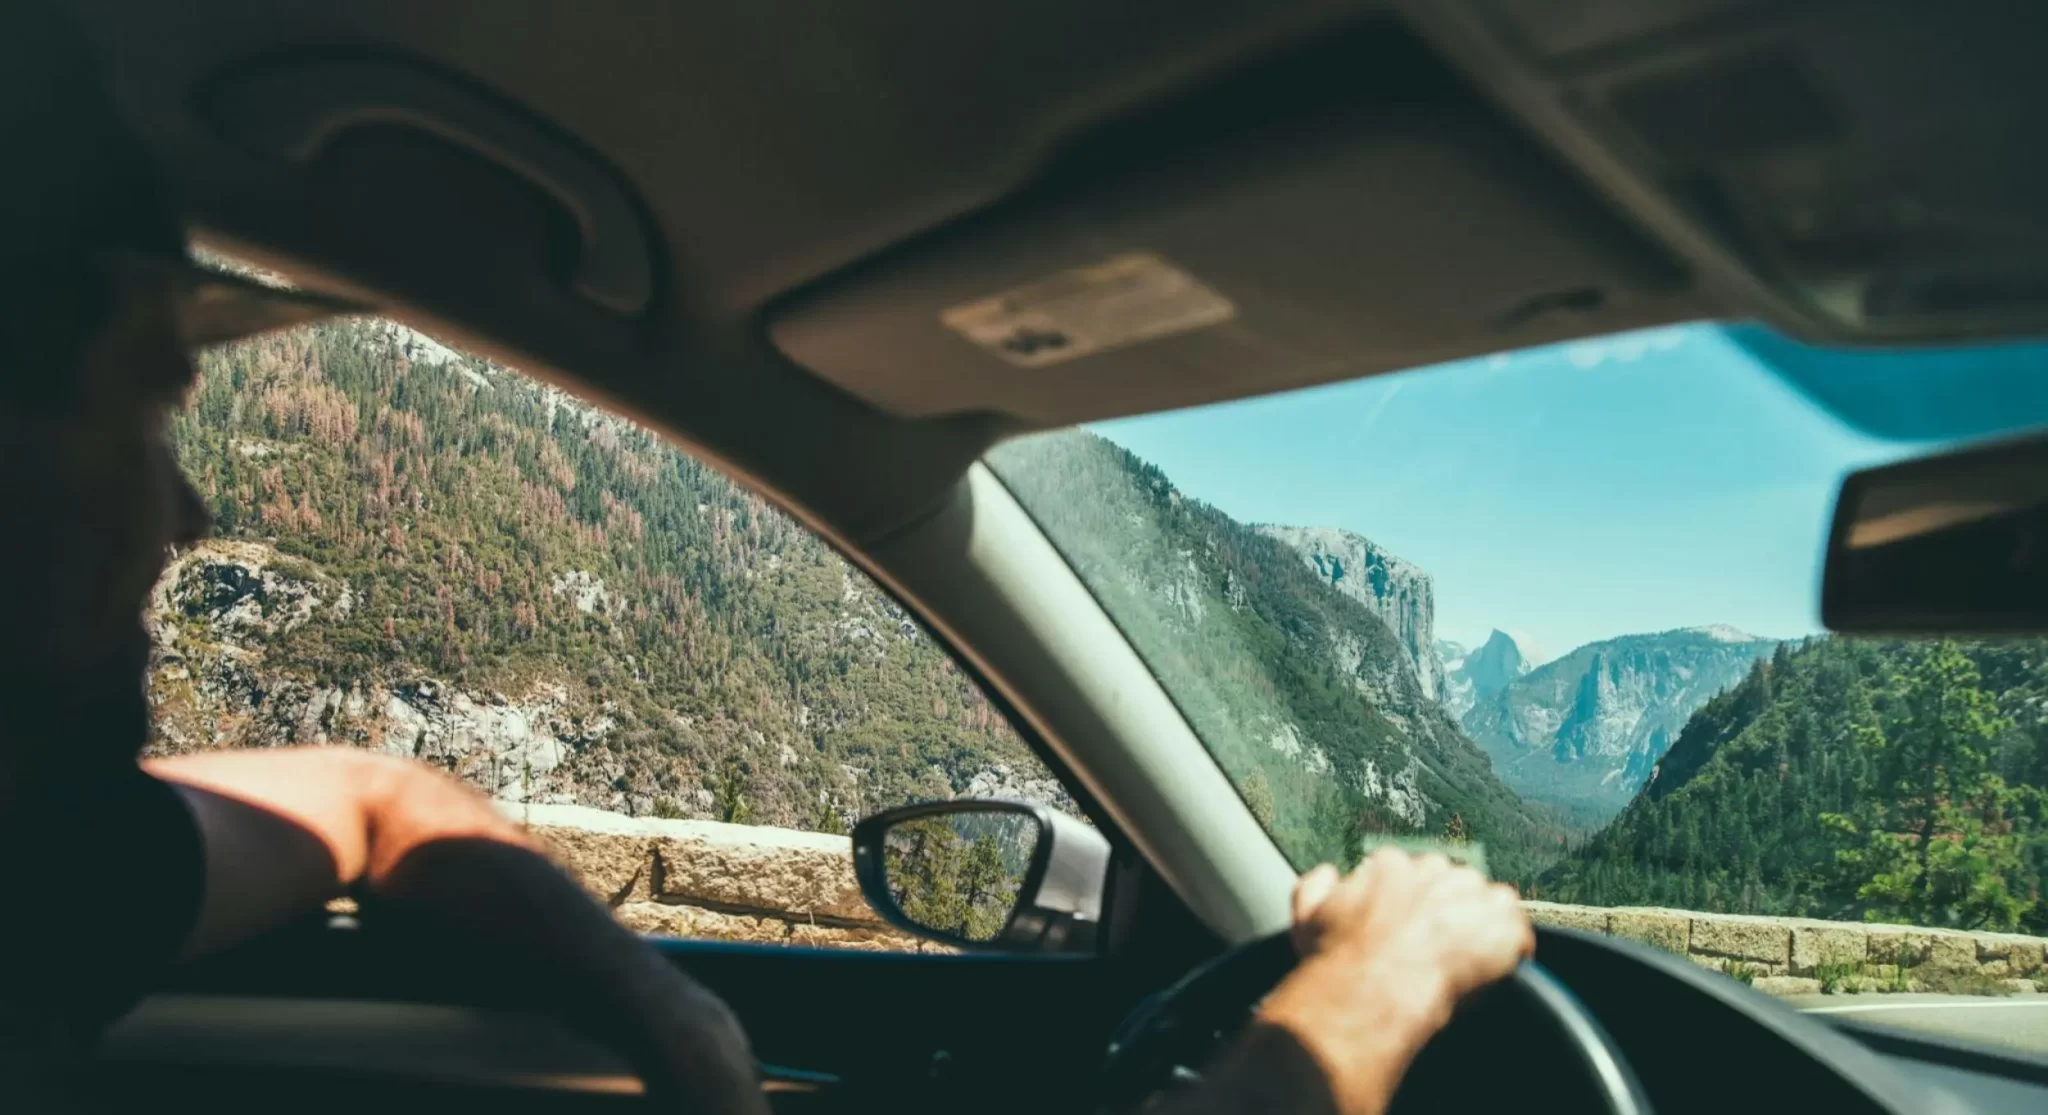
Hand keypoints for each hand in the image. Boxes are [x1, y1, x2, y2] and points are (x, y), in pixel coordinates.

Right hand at [1256, 848, 1532, 1114]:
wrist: (1370, 989)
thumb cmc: (1337, 959)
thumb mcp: (1306, 916)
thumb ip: (1315, 884)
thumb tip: (1328, 874)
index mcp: (1390, 865)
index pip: (1408, 871)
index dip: (1408, 902)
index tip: (1405, 927)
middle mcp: (1433, 870)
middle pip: (1451, 882)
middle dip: (1447, 909)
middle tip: (1436, 947)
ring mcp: (1471, 895)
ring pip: (1487, 901)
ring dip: (1480, 925)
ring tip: (1465, 960)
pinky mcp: (1502, 925)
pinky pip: (1519, 930)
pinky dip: (1512, 949)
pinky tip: (1495, 970)